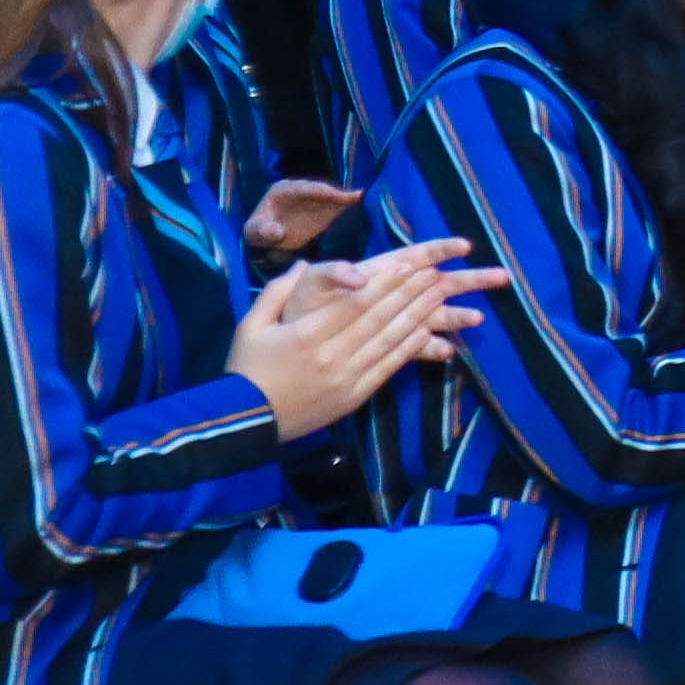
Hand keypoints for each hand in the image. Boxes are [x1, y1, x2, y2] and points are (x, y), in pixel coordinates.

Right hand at [228, 242, 478, 439]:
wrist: (246, 421)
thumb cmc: (247, 368)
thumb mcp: (251, 325)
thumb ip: (276, 291)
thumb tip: (303, 264)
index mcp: (305, 334)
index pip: (355, 304)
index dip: (385, 284)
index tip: (409, 266)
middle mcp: (331, 355)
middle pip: (378, 319)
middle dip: (408, 294)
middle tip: (434, 274)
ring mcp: (346, 378)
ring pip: (388, 341)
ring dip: (416, 316)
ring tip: (438, 296)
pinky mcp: (354, 396)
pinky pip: (387, 368)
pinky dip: (409, 348)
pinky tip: (427, 331)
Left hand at [243, 178, 361, 263]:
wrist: (268, 241)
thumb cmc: (258, 233)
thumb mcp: (254, 232)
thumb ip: (263, 231)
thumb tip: (277, 231)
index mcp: (283, 190)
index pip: (304, 188)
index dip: (320, 191)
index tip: (335, 195)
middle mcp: (303, 191)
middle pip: (323, 190)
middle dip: (339, 193)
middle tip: (357, 196)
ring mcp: (315, 200)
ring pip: (334, 197)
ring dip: (349, 199)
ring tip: (368, 198)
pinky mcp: (325, 211)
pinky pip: (339, 207)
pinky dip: (350, 206)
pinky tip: (364, 204)